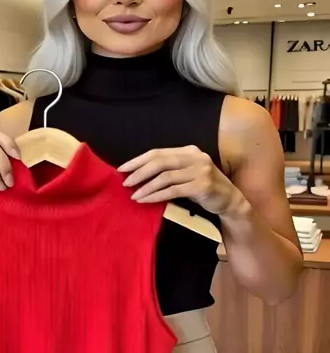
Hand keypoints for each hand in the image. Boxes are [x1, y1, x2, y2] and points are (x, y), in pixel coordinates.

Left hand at [118, 146, 240, 216]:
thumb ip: (169, 170)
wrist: (230, 201)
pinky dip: (157, 196)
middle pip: (160, 162)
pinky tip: (146, 200)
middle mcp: (195, 157)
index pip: (158, 152)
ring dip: (146, 187)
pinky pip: (173, 190)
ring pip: (165, 177)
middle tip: (125, 183)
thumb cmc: (203, 189)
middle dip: (139, 172)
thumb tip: (139, 174)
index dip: (138, 160)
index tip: (122, 169)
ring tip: (134, 196)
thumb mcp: (187, 174)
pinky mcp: (202, 185)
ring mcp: (200, 170)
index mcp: (189, 151)